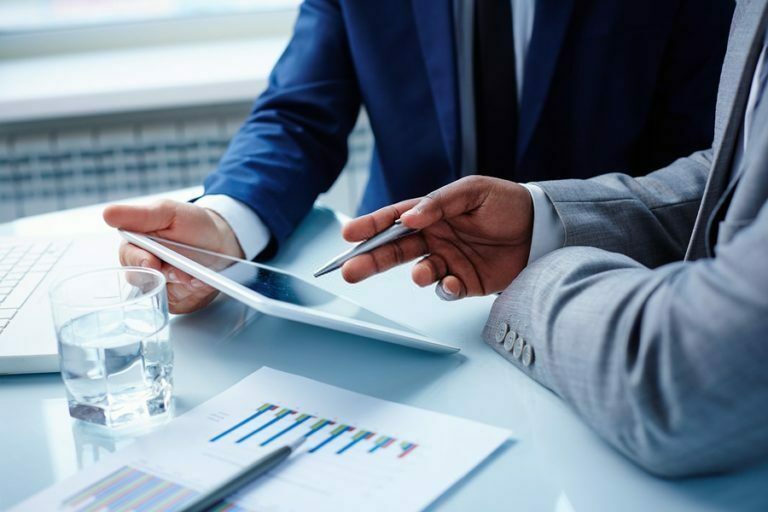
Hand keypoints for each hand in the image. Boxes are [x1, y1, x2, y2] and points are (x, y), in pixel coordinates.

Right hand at [103, 200, 244, 313]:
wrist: (223, 241)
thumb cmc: (194, 224)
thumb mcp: (168, 212)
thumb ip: (140, 215)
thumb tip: (107, 214)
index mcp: (138, 245)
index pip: (128, 257)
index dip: (139, 260)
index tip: (151, 261)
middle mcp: (145, 268)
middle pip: (142, 281)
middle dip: (166, 275)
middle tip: (183, 272)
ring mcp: (160, 286)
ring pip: (161, 295)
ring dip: (182, 286)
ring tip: (198, 277)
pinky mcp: (175, 300)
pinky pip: (178, 305)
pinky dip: (193, 295)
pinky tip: (202, 284)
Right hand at [341, 176, 532, 299]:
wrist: (543, 228)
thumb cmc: (507, 203)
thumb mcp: (473, 191)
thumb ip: (440, 202)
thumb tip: (409, 217)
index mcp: (432, 214)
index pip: (394, 219)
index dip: (370, 226)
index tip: (349, 234)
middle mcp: (435, 238)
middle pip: (395, 250)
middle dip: (370, 260)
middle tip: (348, 270)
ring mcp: (449, 261)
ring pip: (418, 271)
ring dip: (415, 274)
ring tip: (421, 274)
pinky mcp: (466, 282)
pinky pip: (446, 289)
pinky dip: (445, 289)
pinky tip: (452, 282)